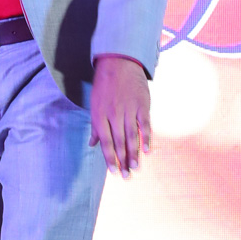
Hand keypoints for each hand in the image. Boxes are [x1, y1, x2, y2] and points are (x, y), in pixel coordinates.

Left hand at [89, 56, 151, 177]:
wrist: (119, 63)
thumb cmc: (104, 85)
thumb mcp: (94, 104)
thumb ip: (95, 126)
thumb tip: (92, 145)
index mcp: (100, 115)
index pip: (105, 142)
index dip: (109, 158)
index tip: (114, 172)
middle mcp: (114, 114)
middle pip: (119, 142)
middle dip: (123, 161)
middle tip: (127, 176)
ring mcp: (129, 110)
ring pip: (132, 136)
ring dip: (134, 154)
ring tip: (136, 168)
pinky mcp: (142, 105)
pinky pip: (145, 125)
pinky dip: (147, 138)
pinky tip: (147, 151)